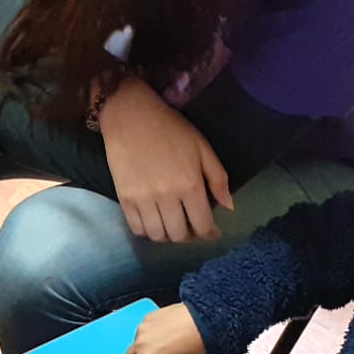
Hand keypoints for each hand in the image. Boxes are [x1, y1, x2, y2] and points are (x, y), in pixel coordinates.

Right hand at [96, 77, 232, 243]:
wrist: (131, 117)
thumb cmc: (171, 129)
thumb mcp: (202, 147)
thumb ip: (218, 178)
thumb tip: (228, 207)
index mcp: (190, 184)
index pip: (203, 224)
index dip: (209, 234)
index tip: (211, 233)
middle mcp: (167, 197)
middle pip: (180, 235)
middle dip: (189, 237)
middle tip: (191, 228)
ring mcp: (143, 200)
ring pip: (158, 236)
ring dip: (168, 236)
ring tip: (172, 226)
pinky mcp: (125, 199)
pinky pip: (137, 228)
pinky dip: (148, 231)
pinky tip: (154, 221)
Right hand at [116, 303, 206, 353]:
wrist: (203, 322)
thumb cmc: (193, 344)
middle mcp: (140, 342)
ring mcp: (143, 328)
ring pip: (136, 342)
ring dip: (145, 344)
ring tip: (164, 343)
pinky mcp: (148, 317)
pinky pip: (143, 329)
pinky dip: (151, 332)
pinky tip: (166, 333)